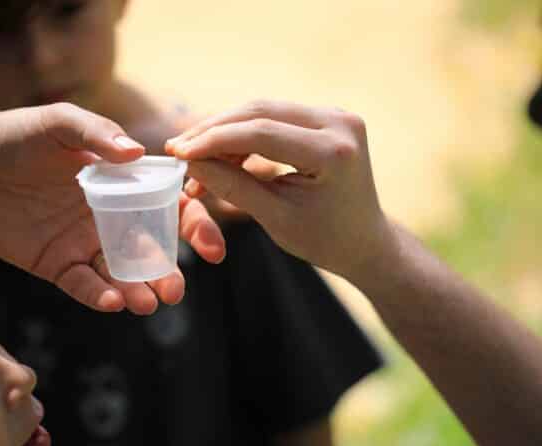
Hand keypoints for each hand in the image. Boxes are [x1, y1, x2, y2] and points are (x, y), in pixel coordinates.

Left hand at [0, 102, 224, 313]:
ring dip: (139, 290)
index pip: (171, 207)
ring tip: (147, 304)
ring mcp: (86, 244)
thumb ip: (96, 134)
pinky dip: (99, 294)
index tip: (210, 247)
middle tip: (174, 290)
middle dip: (168, 272)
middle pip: (152, 250)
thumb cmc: (19, 135)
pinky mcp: (58, 264)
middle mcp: (113, 218)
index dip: (195, 226)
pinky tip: (112, 300)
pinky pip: (84, 284)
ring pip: (122, 273)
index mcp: (125, 185)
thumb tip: (136, 152)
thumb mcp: (59, 122)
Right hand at [166, 100, 385, 280]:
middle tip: (178, 147)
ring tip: (193, 151)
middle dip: (214, 130)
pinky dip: (245, 131)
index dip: (213, 140)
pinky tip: (220, 149)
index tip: (178, 152)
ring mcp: (336, 115)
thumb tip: (190, 161)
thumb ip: (232, 186)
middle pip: (261, 112)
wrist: (363, 240)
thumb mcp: (275, 218)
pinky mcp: (328, 117)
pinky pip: (276, 115)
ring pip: (264, 110)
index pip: (261, 133)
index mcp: (333, 152)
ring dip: (225, 129)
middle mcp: (339, 123)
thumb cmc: (323, 239)